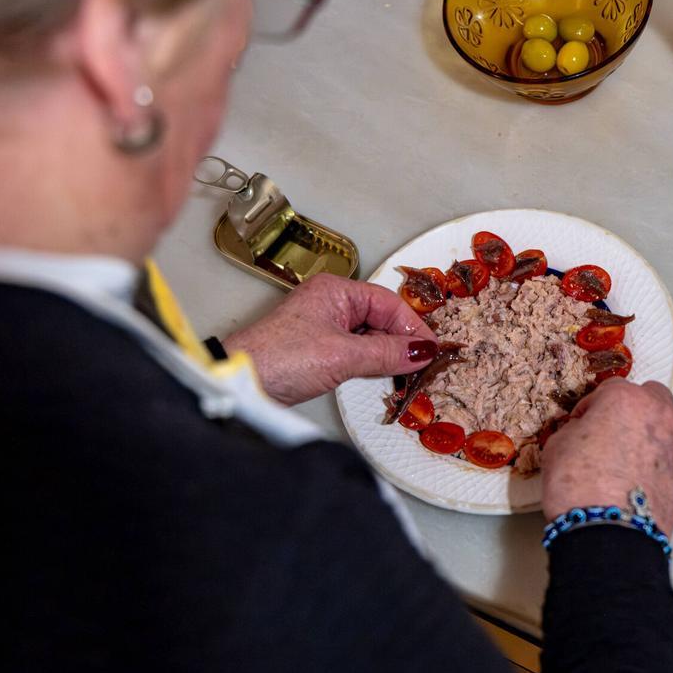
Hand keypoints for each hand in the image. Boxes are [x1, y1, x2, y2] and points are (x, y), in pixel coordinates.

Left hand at [222, 273, 437, 405]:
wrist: (240, 382)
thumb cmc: (278, 359)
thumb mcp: (342, 356)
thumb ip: (386, 353)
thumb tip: (421, 352)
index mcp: (335, 290)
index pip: (388, 303)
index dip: (412, 326)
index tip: (432, 349)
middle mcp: (330, 302)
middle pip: (380, 317)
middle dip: (402, 339)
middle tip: (423, 363)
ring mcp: (322, 325)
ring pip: (369, 334)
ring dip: (388, 352)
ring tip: (406, 371)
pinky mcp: (316, 348)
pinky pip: (356, 349)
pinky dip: (372, 361)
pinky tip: (382, 374)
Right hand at [540, 380, 672, 537]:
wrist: (608, 531)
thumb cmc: (577, 485)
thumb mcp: (558, 445)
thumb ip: (577, 427)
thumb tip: (585, 431)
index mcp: (624, 397)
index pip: (610, 390)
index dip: (594, 408)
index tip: (586, 424)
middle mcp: (660, 410)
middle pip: (651, 396)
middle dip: (635, 410)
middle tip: (619, 434)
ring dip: (660, 432)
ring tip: (642, 458)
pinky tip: (658, 478)